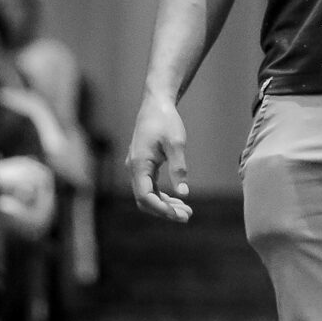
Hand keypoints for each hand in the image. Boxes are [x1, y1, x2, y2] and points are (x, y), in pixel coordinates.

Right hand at [127, 94, 192, 221]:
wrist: (156, 104)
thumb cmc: (165, 121)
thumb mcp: (176, 143)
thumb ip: (179, 168)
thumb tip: (184, 193)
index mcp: (139, 164)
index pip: (145, 196)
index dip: (161, 209)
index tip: (179, 214)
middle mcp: (134, 168)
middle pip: (145, 200)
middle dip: (164, 211)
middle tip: (187, 216)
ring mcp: (137, 168)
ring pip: (147, 195)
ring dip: (165, 205)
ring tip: (186, 211)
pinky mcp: (143, 165)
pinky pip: (150, 187)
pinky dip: (162, 196)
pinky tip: (178, 199)